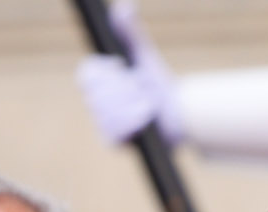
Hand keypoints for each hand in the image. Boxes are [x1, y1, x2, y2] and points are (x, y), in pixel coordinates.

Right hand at [76, 2, 183, 144]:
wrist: (181, 116)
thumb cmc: (160, 84)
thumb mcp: (145, 56)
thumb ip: (132, 33)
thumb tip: (125, 7)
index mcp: (99, 81)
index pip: (86, 75)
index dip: (107, 73)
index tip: (123, 69)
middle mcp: (97, 102)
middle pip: (98, 95)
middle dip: (125, 91)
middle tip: (142, 91)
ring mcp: (104, 123)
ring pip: (107, 114)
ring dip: (132, 107)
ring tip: (147, 106)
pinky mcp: (114, 142)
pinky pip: (113, 133)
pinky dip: (132, 125)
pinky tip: (144, 120)